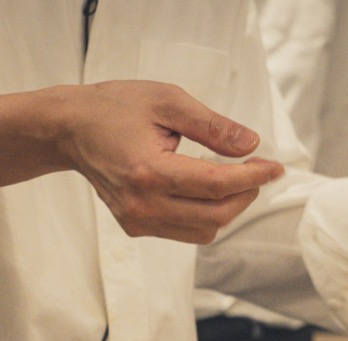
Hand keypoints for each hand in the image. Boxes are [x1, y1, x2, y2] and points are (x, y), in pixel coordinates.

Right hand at [57, 81, 284, 242]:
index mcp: (149, 171)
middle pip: (216, 216)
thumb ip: (212, 125)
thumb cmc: (116, 108)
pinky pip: (185, 232)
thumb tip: (251, 145)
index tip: (275, 167)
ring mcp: (137, 221)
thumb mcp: (167, 101)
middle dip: (246, 195)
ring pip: (204, 230)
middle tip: (258, 171)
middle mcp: (142, 205)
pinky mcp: (136, 227)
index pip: (216, 185)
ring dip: (228, 208)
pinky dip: (206, 215)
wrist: (71, 130)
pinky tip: (205, 189)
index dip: (253, 177)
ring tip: (234, 179)